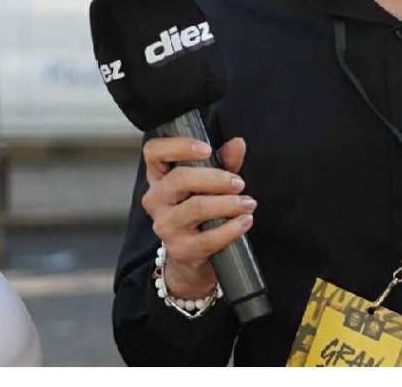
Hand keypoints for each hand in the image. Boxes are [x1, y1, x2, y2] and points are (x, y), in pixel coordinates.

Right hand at [140, 135, 254, 297]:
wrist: (192, 257)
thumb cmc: (201, 211)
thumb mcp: (211, 183)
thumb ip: (224, 161)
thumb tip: (238, 143)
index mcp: (159, 176)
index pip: (153, 152)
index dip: (177, 146)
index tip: (206, 149)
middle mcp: (155, 199)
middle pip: (180, 179)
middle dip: (215, 179)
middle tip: (239, 183)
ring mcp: (165, 226)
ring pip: (196, 208)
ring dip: (228, 204)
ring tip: (248, 203)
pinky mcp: (180, 249)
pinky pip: (208, 238)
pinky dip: (231, 229)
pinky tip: (245, 222)